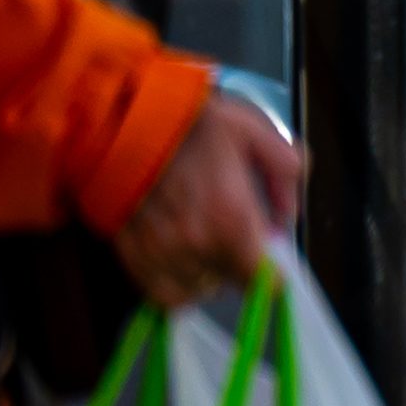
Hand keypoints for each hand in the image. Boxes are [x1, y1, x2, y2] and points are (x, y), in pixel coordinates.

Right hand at [113, 94, 306, 306]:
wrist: (117, 113)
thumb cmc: (185, 118)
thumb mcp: (250, 128)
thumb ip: (284, 171)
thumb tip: (288, 216)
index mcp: (231, 219)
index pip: (264, 280)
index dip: (271, 268)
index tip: (266, 250)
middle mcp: (196, 246)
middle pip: (231, 281)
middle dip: (237, 260)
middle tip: (229, 226)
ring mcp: (161, 254)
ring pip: (198, 288)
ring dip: (205, 270)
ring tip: (199, 237)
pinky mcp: (132, 256)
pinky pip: (163, 292)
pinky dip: (175, 281)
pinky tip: (177, 255)